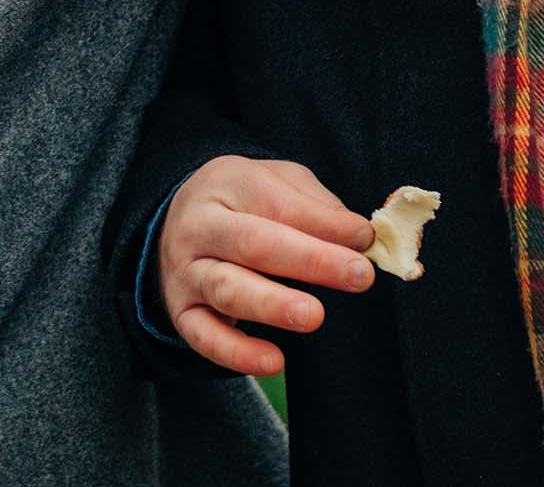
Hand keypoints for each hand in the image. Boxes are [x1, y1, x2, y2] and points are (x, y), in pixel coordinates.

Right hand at [156, 156, 376, 376]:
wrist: (178, 221)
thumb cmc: (243, 202)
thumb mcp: (276, 182)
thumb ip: (316, 205)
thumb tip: (357, 236)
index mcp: (226, 184)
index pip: (278, 202)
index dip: (325, 223)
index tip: (365, 239)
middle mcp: (200, 228)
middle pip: (254, 243)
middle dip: (310, 260)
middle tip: (357, 275)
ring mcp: (187, 272)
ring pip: (228, 289)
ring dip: (273, 305)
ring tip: (313, 316)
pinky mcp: (182, 313)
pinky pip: (206, 337)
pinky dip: (237, 353)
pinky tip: (273, 361)